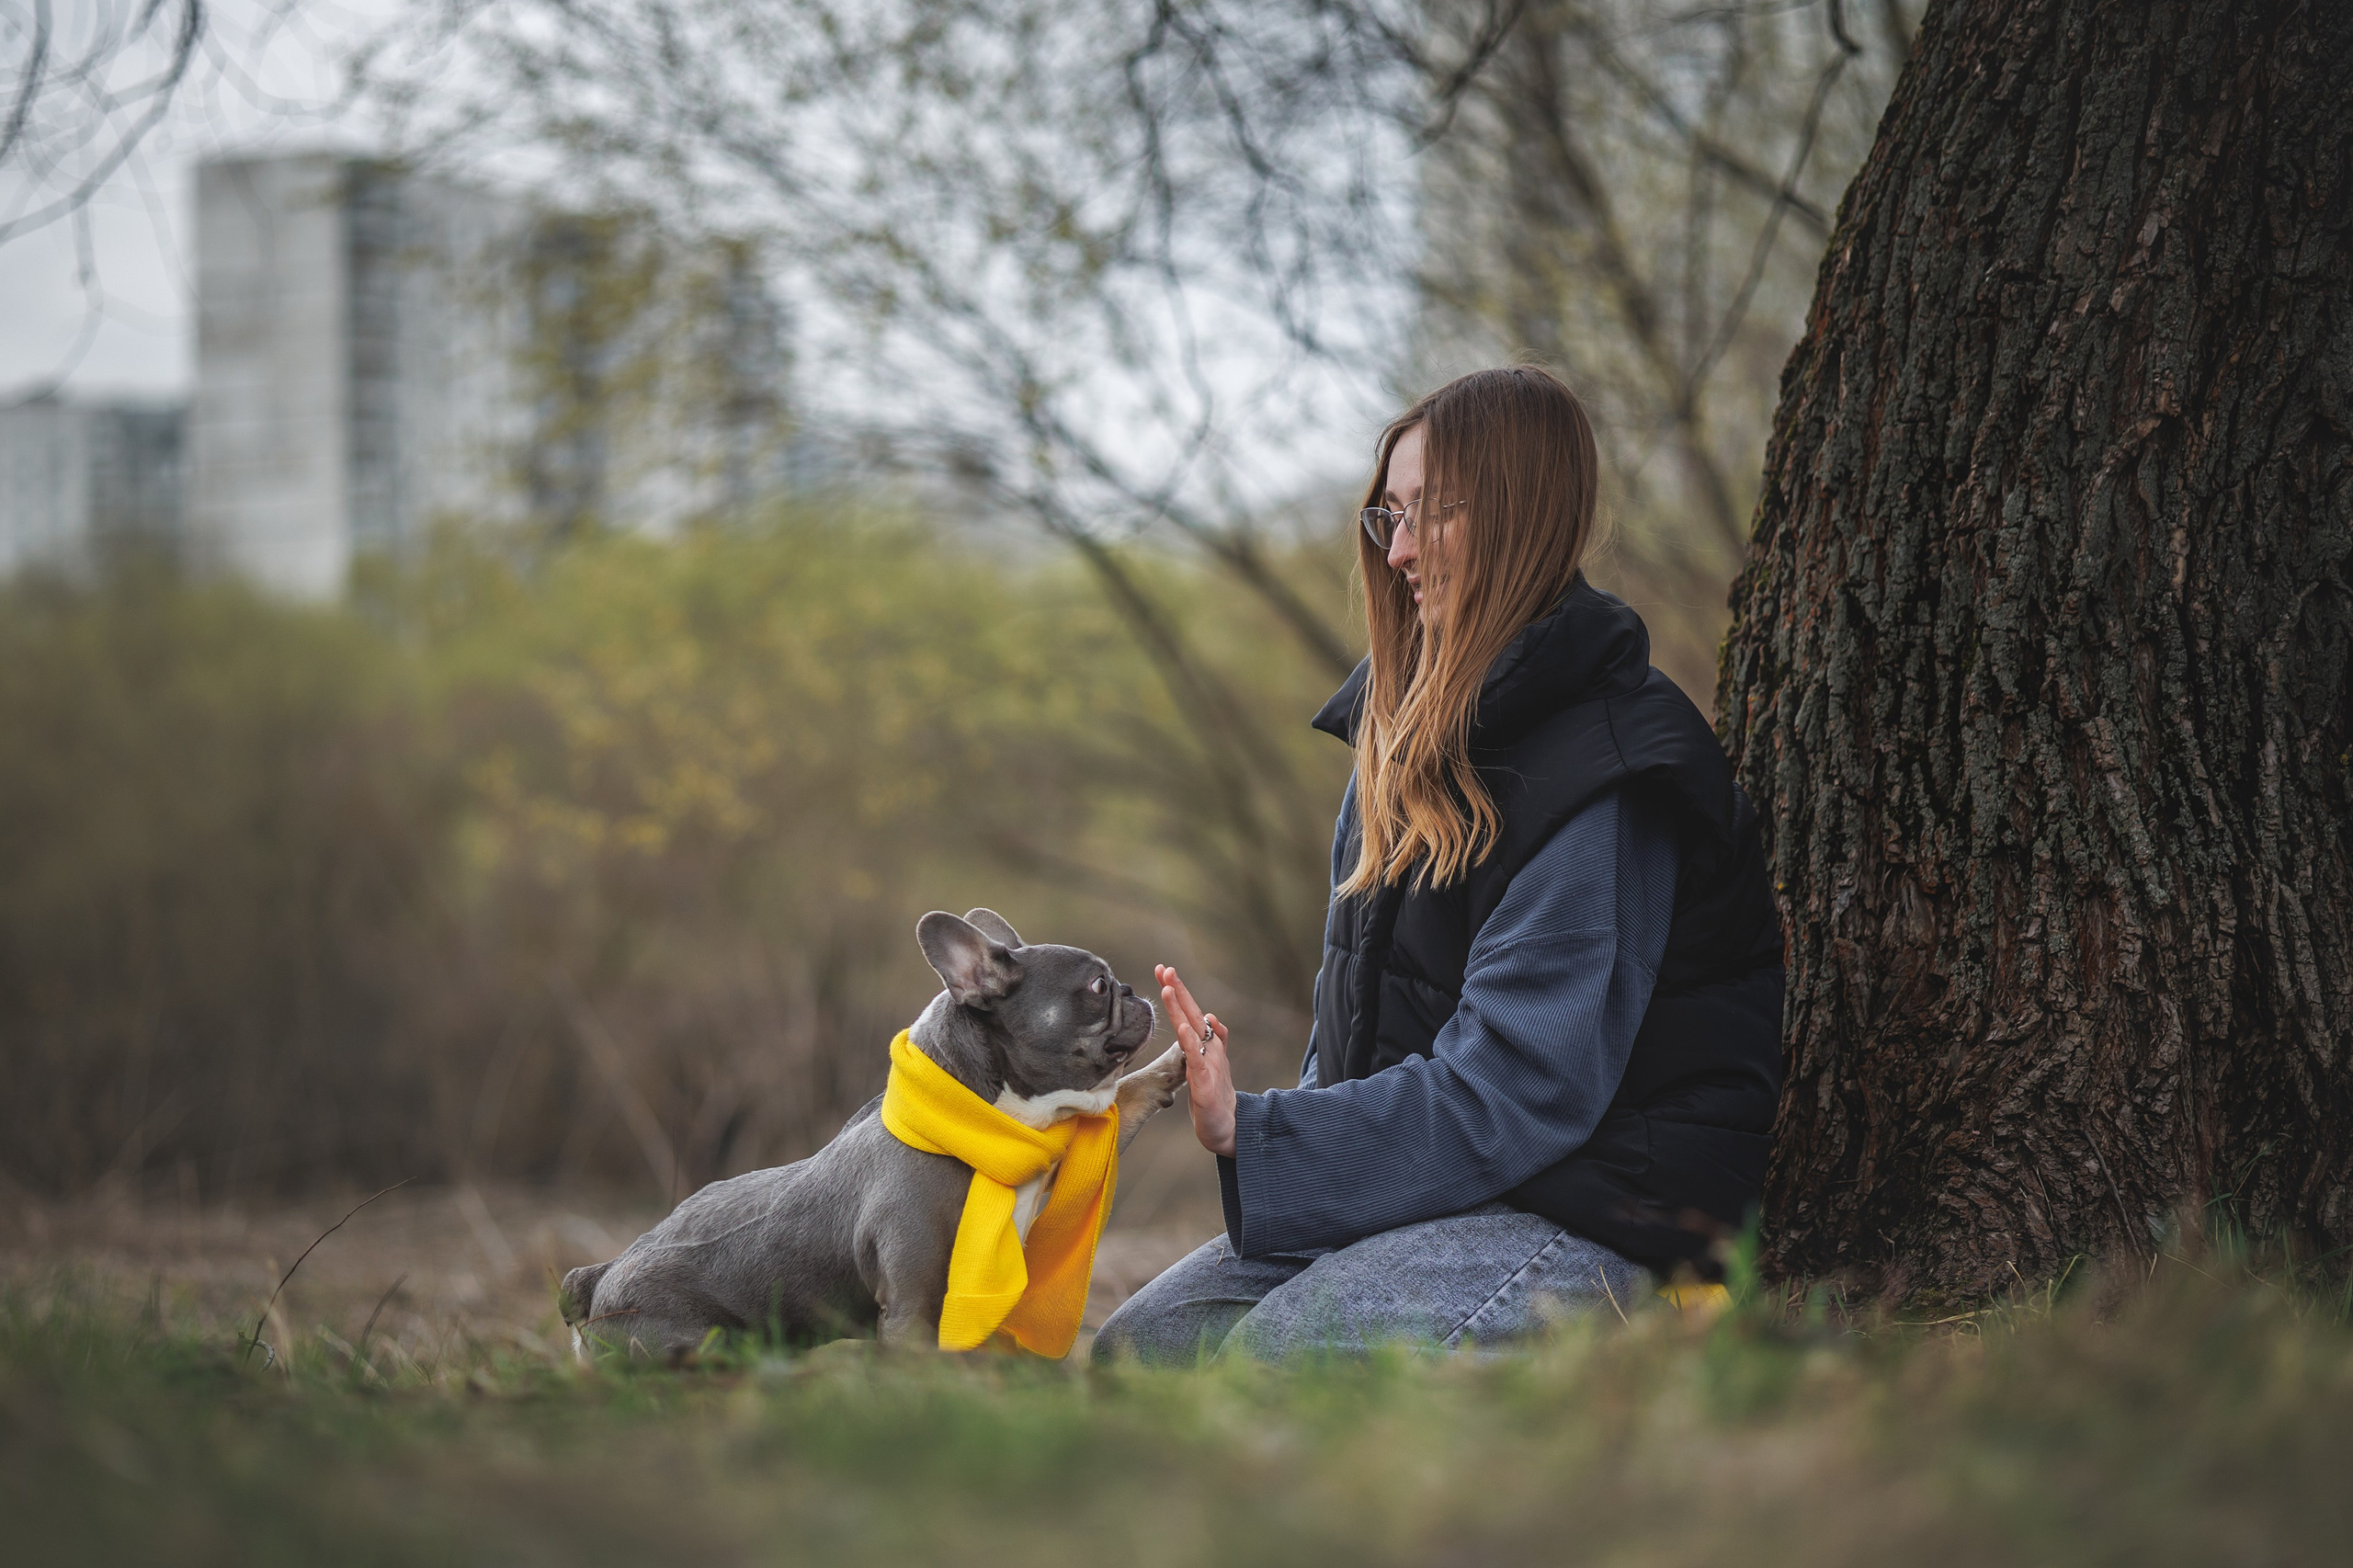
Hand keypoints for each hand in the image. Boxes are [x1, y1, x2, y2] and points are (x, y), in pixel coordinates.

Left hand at [1156, 964, 1234, 1156]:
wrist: (1228, 1127)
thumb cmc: (1214, 1096)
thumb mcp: (1205, 1065)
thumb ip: (1203, 1041)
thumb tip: (1206, 1016)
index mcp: (1206, 1044)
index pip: (1191, 1012)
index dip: (1178, 991)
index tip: (1164, 970)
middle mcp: (1210, 1049)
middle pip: (1193, 1013)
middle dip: (1179, 989)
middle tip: (1165, 968)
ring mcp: (1209, 1064)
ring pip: (1193, 1030)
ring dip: (1181, 1008)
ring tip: (1168, 988)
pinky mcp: (1205, 1082)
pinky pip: (1197, 1058)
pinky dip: (1190, 1041)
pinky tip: (1183, 1028)